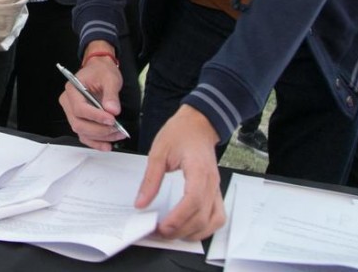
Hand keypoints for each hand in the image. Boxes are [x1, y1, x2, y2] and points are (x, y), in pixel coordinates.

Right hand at [58, 55, 125, 149]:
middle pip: (78, 123)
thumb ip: (111, 95)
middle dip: (99, 130)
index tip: (112, 120)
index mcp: (72, 89)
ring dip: (100, 137)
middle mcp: (68, 102)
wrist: (99, 70)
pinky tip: (107, 145)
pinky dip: (95, 142)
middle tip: (118, 129)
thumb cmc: (101, 72)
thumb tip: (112, 111)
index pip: (80, 108)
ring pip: (81, 132)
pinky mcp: (78, 120)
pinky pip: (84, 135)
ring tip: (118, 135)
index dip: (95, 117)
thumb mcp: (110, 78)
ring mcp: (71, 113)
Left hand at [135, 105, 224, 240]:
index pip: (193, 200)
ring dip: (194, 232)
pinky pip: (217, 216)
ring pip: (214, 221)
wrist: (198, 123)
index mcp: (198, 170)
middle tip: (159, 232)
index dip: (179, 217)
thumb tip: (141, 203)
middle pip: (203, 216)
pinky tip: (189, 228)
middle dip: (181, 230)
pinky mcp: (215, 192)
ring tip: (173, 233)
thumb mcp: (158, 152)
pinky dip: (205, 228)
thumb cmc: (180, 133)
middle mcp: (212, 182)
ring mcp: (216, 188)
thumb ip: (150, 179)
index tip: (162, 226)